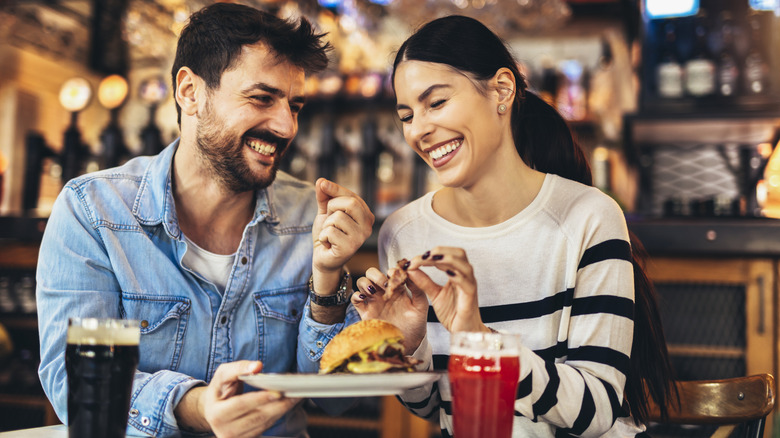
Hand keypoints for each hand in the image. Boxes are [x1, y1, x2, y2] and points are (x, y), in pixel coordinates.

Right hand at [176, 361, 300, 437]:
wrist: (213, 410)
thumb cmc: (220, 390)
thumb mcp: (222, 375)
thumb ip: (238, 368)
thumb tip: (257, 367)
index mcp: (216, 414)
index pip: (240, 405)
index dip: (259, 399)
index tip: (277, 392)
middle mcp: (226, 430)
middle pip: (257, 417)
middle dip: (278, 405)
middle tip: (294, 393)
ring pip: (265, 424)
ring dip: (282, 410)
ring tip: (296, 397)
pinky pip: (266, 427)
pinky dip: (278, 415)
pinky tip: (288, 404)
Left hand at [312, 178, 373, 276]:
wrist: (322, 257)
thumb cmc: (328, 234)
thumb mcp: (325, 212)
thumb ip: (325, 197)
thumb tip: (321, 181)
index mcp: (366, 215)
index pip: (352, 196)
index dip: (335, 189)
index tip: (322, 184)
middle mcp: (368, 226)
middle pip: (350, 203)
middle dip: (332, 207)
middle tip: (329, 220)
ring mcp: (360, 238)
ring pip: (338, 217)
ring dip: (326, 225)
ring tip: (329, 235)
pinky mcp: (350, 248)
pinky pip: (330, 232)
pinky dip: (323, 236)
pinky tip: (328, 244)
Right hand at [352, 266, 428, 352]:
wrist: (409, 343)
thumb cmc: (416, 325)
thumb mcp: (421, 305)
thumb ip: (417, 288)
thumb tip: (411, 271)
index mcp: (397, 288)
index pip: (389, 271)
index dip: (390, 271)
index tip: (395, 277)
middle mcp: (383, 292)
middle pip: (372, 273)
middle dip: (376, 275)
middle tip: (384, 284)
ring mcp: (373, 301)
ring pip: (362, 282)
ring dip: (366, 283)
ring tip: (373, 291)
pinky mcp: (365, 312)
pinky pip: (355, 299)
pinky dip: (356, 295)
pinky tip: (364, 297)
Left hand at [404, 247, 488, 333]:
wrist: (463, 332)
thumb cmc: (453, 313)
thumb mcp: (435, 295)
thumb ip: (424, 282)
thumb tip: (410, 269)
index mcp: (456, 274)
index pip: (446, 255)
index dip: (430, 254)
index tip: (413, 259)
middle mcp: (465, 276)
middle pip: (459, 253)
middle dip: (441, 251)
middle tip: (423, 255)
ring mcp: (469, 285)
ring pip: (464, 264)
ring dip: (447, 258)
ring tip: (431, 258)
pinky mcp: (471, 297)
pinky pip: (467, 282)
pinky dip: (457, 275)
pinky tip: (447, 272)